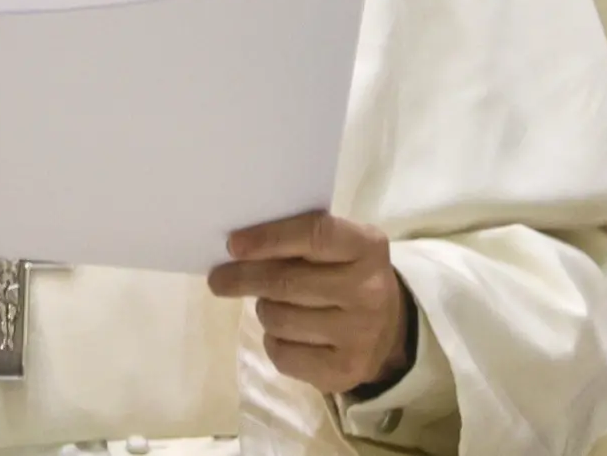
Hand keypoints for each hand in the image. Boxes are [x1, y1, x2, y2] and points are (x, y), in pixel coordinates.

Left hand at [208, 211, 412, 395]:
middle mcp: (368, 289)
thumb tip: (240, 249)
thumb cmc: (350, 274)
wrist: (388, 330)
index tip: (233, 245)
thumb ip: (303, 240)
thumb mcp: (341, 246)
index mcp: (367, 246)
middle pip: (288, 282)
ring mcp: (358, 334)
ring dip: (264, 309)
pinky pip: (283, 354)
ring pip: (280, 319)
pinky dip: (273, 340)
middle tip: (218, 278)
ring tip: (270, 303)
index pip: (313, 235)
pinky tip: (284, 332)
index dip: (270, 238)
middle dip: (245, 278)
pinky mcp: (343, 371)